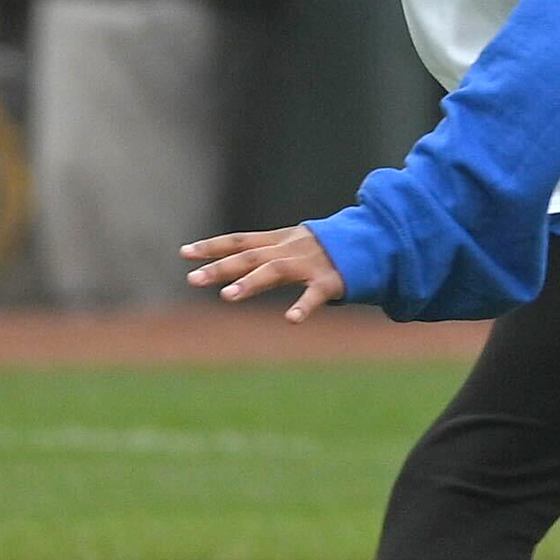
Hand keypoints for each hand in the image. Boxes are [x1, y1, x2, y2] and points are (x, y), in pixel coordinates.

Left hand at [183, 224, 345, 320]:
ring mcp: (310, 263)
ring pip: (275, 270)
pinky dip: (303, 305)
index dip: (212, 246)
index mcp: (280, 241)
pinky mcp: (331, 279)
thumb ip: (267, 255)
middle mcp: (290, 249)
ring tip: (226, 297)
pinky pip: (315, 294)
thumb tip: (233, 268)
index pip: (240, 241)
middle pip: (249, 256)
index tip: (184, 253)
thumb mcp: (294, 246)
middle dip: (220, 267)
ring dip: (250, 283)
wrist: (374, 241)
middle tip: (192, 279)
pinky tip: (291, 319)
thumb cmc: (329, 250)